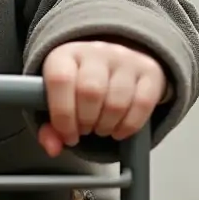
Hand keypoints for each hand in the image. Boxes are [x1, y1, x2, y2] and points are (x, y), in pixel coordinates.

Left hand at [38, 40, 167, 157]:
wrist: (111, 59)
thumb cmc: (79, 82)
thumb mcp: (57, 97)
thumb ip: (50, 126)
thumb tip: (52, 148)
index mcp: (65, 54)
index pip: (60, 80)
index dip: (63, 114)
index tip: (68, 134)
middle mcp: (96, 51)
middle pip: (90, 92)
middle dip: (86, 121)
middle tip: (84, 129)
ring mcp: (124, 58)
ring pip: (116, 102)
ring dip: (106, 126)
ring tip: (100, 128)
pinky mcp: (148, 70)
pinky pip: (142, 105)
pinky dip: (129, 126)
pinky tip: (118, 130)